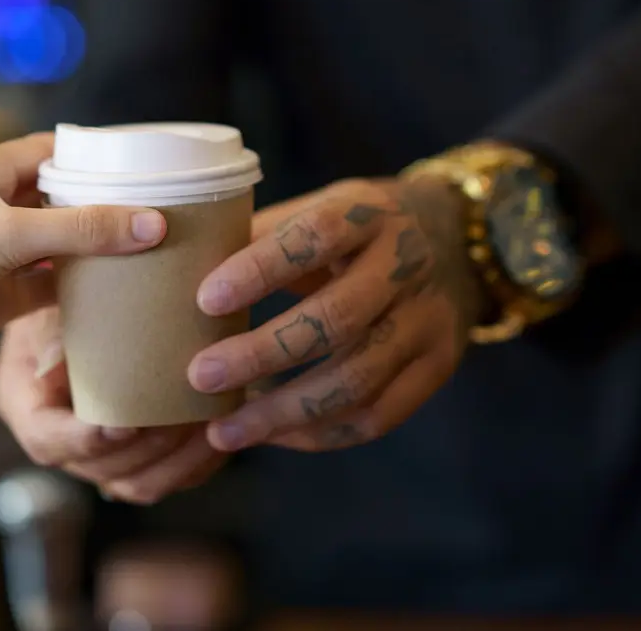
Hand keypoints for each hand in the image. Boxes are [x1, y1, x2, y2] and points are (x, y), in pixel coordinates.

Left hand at [0, 133, 166, 373]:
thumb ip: (80, 230)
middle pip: (67, 199)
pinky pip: (53, 288)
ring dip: (100, 252)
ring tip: (155, 254)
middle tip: (166, 215)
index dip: (102, 157)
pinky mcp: (1, 296)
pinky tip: (120, 295)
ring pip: (64, 246)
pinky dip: (84, 291)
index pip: (58, 150)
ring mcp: (1, 254)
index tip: (151, 167)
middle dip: (110, 207)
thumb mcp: (7, 235)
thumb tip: (152, 225)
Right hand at [0, 309, 227, 503]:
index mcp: (28, 407)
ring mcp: (102, 457)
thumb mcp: (49, 305)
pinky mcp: (139, 459)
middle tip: (186, 418)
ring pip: (140, 484)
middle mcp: (63, 441)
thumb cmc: (63, 297)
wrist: (89, 303)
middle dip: (148, 448)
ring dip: (180, 460)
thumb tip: (54, 361)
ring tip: (212, 425)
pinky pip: (170, 477)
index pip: (47, 442)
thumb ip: (52, 330)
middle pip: (102, 469)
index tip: (124, 425)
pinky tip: (225, 432)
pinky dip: (198, 462)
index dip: (85, 441)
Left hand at [188, 176, 486, 451]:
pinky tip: (275, 435)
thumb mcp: (323, 207)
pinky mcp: (438, 365)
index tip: (205, 299)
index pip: (316, 238)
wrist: (459, 241)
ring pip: (357, 379)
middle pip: (336, 319)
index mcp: (369, 214)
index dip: (261, 268)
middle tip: (201, 377)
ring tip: (225, 430)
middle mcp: (406, 265)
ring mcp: (429, 319)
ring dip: (284, 412)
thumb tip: (180, 272)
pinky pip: (378, 415)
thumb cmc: (360, 228)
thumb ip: (264, 236)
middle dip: (263, 354)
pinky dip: (320, 433)